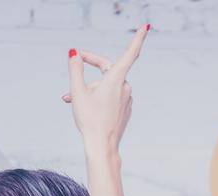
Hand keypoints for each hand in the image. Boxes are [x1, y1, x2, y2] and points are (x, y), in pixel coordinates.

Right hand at [64, 24, 148, 152]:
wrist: (102, 147)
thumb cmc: (90, 120)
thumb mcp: (78, 92)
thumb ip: (75, 70)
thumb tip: (74, 54)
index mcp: (116, 80)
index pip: (130, 53)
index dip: (138, 39)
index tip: (145, 27)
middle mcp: (125, 87)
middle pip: (107, 69)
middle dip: (89, 69)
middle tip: (75, 64)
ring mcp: (127, 99)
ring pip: (106, 85)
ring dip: (90, 88)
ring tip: (72, 99)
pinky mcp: (126, 109)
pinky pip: (111, 97)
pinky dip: (98, 97)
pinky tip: (86, 107)